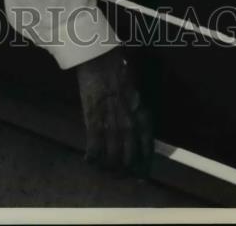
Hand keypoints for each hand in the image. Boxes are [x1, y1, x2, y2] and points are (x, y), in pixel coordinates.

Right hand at [75, 48, 152, 174]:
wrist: (100, 58)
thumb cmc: (119, 69)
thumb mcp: (136, 91)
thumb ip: (137, 111)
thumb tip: (135, 126)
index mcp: (142, 117)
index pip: (147, 151)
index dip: (143, 168)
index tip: (140, 177)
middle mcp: (130, 125)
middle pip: (129, 159)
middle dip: (123, 171)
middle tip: (117, 173)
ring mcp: (111, 124)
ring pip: (112, 158)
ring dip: (107, 167)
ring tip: (103, 168)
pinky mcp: (93, 120)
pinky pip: (94, 147)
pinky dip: (92, 157)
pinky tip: (89, 160)